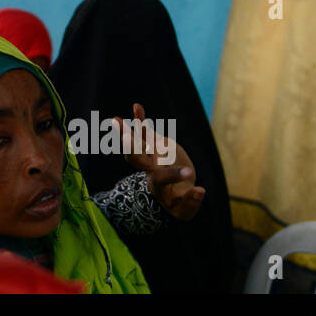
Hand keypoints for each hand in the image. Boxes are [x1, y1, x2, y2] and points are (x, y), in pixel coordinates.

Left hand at [113, 102, 204, 221]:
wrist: (175, 192)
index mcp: (157, 184)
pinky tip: (136, 107)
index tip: (189, 173)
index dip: (174, 175)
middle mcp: (150, 168)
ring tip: (114, 120)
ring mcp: (150, 155)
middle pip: (136, 159)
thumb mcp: (185, 209)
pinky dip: (140, 120)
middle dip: (131, 148)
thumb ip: (192, 201)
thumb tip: (200, 191)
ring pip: (136, 143)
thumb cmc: (180, 203)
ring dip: (126, 131)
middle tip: (125, 137)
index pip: (161, 177)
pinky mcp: (155, 144)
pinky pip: (145, 131)